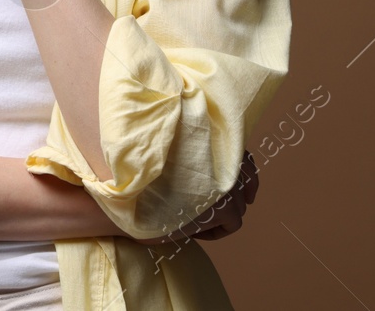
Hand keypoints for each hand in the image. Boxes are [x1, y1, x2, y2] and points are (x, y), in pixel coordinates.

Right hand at [124, 150, 259, 245]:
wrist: (127, 198)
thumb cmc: (140, 179)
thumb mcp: (170, 158)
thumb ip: (194, 158)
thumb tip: (215, 174)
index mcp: (210, 143)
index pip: (244, 157)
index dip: (247, 175)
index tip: (244, 192)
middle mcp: (223, 160)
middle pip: (248, 182)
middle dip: (236, 197)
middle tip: (216, 210)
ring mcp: (226, 182)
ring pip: (240, 206)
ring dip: (220, 215)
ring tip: (193, 219)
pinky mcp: (224, 206)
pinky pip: (233, 224)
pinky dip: (216, 231)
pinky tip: (194, 230)